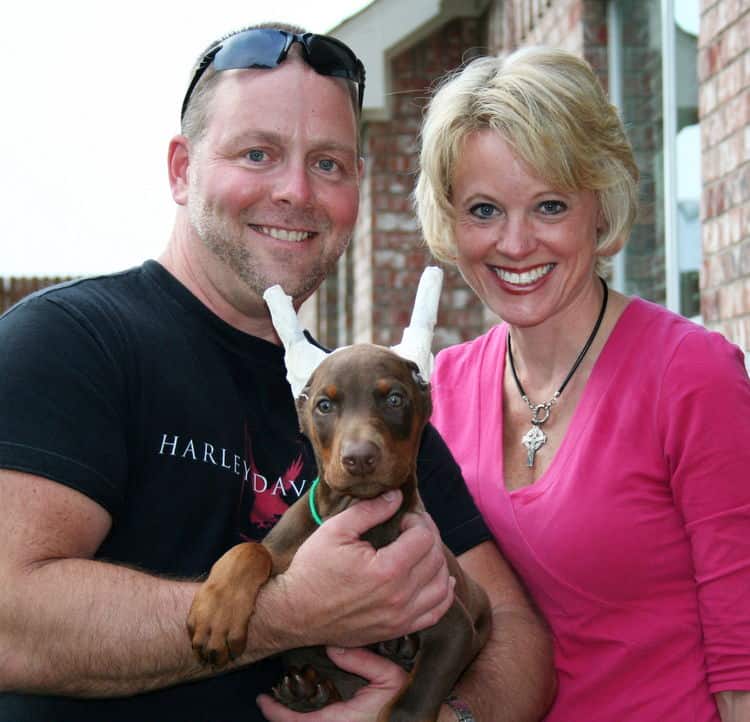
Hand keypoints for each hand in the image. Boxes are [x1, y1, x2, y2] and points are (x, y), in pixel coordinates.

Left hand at [256, 646, 407, 721]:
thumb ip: (360, 660)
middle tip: (267, 701)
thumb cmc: (406, 699)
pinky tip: (305, 709)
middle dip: (281, 718)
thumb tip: (332, 645)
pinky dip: (307, 721)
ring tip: (281, 702)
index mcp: (343, 720)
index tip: (262, 700)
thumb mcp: (387, 675)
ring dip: (294, 720)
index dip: (277, 713)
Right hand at [275, 489, 454, 647]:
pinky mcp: (397, 630)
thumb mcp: (336, 530)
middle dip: (428, 536)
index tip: (402, 518)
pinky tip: (436, 578)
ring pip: (441, 585)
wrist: (295, 613)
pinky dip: (442, 593)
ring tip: (421, 550)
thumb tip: (397, 497)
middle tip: (412, 528)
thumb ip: (370, 510)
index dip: (417, 521)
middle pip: (435, 559)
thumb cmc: (312, 569)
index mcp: (387, 570)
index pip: (424, 538)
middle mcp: (400, 597)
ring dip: (437, 562)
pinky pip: (436, 612)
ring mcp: (401, 618)